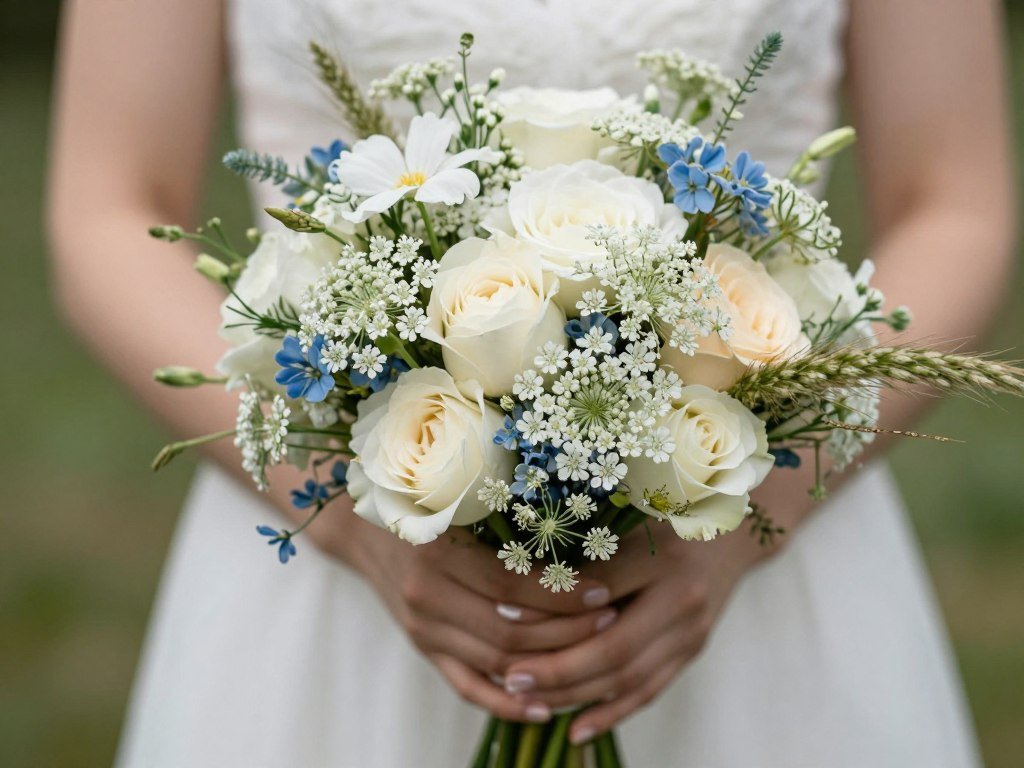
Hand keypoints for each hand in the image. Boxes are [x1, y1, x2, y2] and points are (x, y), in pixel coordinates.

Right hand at [341, 516, 618, 722]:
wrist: (361, 524)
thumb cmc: (420, 498)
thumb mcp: (454, 496)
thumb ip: (502, 514)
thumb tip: (576, 531)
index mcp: (435, 552)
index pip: (511, 586)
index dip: (560, 594)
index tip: (603, 590)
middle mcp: (424, 596)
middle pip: (509, 631)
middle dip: (567, 631)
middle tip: (610, 619)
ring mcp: (421, 629)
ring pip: (496, 663)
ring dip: (549, 665)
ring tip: (593, 653)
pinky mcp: (423, 648)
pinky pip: (467, 687)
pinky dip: (506, 705)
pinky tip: (544, 708)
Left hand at [503, 521, 761, 742]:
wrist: (733, 530)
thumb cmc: (671, 514)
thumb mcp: (633, 516)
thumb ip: (592, 549)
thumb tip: (528, 577)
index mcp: (666, 558)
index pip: (599, 589)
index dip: (550, 605)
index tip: (504, 614)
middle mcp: (684, 601)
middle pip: (615, 649)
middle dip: (558, 669)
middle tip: (510, 676)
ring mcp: (691, 634)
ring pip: (628, 679)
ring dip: (575, 696)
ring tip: (528, 700)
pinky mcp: (690, 653)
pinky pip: (648, 692)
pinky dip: (610, 714)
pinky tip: (575, 731)